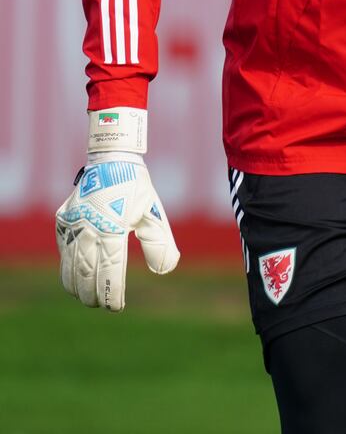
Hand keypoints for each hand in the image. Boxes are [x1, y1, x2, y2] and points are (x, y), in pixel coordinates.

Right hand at [55, 154, 179, 310]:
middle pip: (86, 272)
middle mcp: (89, 226)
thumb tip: (164, 270)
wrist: (112, 158)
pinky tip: (74, 276)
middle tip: (100, 305)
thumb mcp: (153, 212)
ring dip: (76, 285)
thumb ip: (159, 243)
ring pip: (69, 264)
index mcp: (113, 226)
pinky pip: (63, 249)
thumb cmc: (136, 187)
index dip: (111, 292)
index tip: (115, 307)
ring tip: (86, 298)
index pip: (110, 269)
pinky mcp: (63, 220)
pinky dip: (67, 267)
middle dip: (92, 293)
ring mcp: (73, 223)